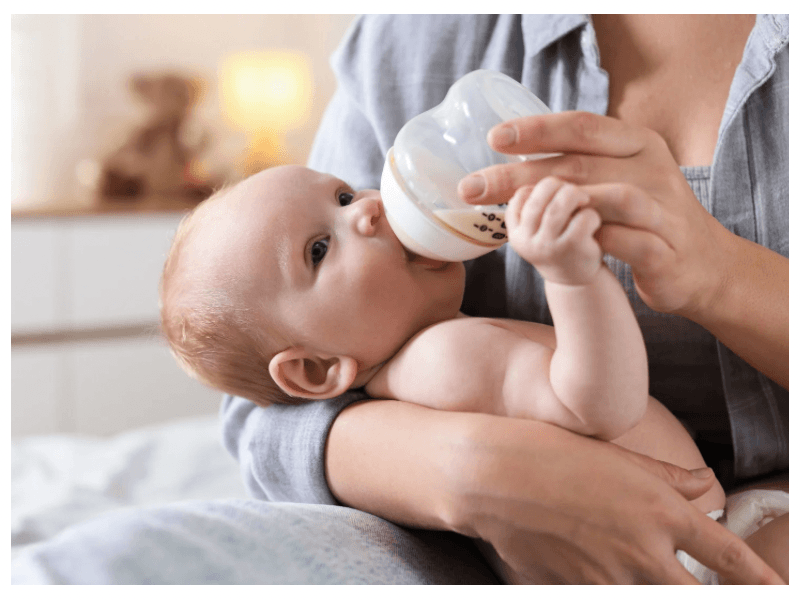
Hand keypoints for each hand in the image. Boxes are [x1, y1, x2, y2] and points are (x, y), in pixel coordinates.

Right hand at [448, 416, 783, 583]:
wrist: (485, 476)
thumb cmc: (549, 450)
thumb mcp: (615, 455)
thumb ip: (668, 477)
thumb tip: (704, 482)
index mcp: (660, 514)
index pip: (730, 559)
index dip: (762, 580)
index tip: (776, 588)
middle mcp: (642, 555)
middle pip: (696, 596)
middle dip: (705, 593)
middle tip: (696, 582)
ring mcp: (604, 580)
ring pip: (646, 598)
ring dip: (651, 585)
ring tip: (628, 558)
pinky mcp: (568, 591)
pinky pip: (598, 594)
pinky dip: (603, 584)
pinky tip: (587, 559)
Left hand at [458, 111, 734, 316]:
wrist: (704, 264)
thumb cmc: (645, 217)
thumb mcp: (617, 180)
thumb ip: (578, 167)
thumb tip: (512, 162)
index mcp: (637, 144)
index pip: (582, 127)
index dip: (537, 130)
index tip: (493, 138)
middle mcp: (652, 169)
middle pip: (580, 165)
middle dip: (520, 176)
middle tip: (474, 185)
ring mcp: (663, 209)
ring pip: (610, 198)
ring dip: (558, 206)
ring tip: (513, 216)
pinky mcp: (666, 250)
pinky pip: (628, 242)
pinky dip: (595, 241)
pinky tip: (561, 245)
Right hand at [505, 177, 601, 284]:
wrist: (576, 280)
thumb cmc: (560, 242)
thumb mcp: (539, 226)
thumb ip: (536, 202)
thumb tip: (537, 163)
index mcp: (515, 231)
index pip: (520, 194)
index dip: (541, 188)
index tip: (553, 195)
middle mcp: (525, 240)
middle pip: (541, 193)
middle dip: (562, 186)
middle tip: (574, 193)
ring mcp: (547, 246)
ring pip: (561, 204)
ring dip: (577, 196)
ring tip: (584, 201)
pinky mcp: (571, 250)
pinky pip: (583, 218)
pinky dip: (591, 215)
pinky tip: (593, 223)